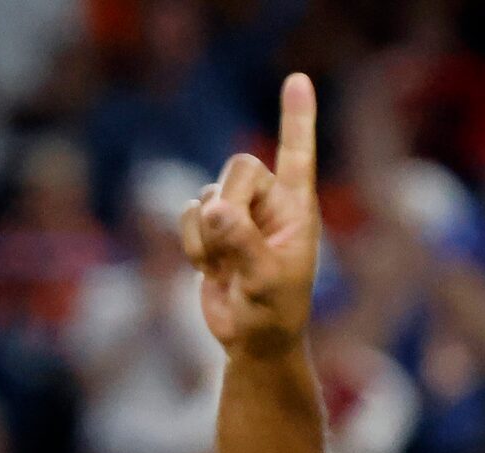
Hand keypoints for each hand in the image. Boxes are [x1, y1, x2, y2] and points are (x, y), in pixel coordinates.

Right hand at [180, 73, 320, 356]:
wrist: (253, 342)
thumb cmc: (273, 313)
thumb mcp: (264, 280)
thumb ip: (240, 242)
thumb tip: (211, 208)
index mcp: (295, 208)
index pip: (297, 154)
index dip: (296, 117)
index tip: (296, 79)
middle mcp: (268, 204)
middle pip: (236, 168)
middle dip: (226, 204)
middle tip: (229, 242)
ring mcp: (237, 216)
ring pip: (206, 196)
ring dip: (206, 236)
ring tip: (224, 269)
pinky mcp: (211, 233)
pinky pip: (187, 217)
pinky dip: (191, 245)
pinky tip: (210, 270)